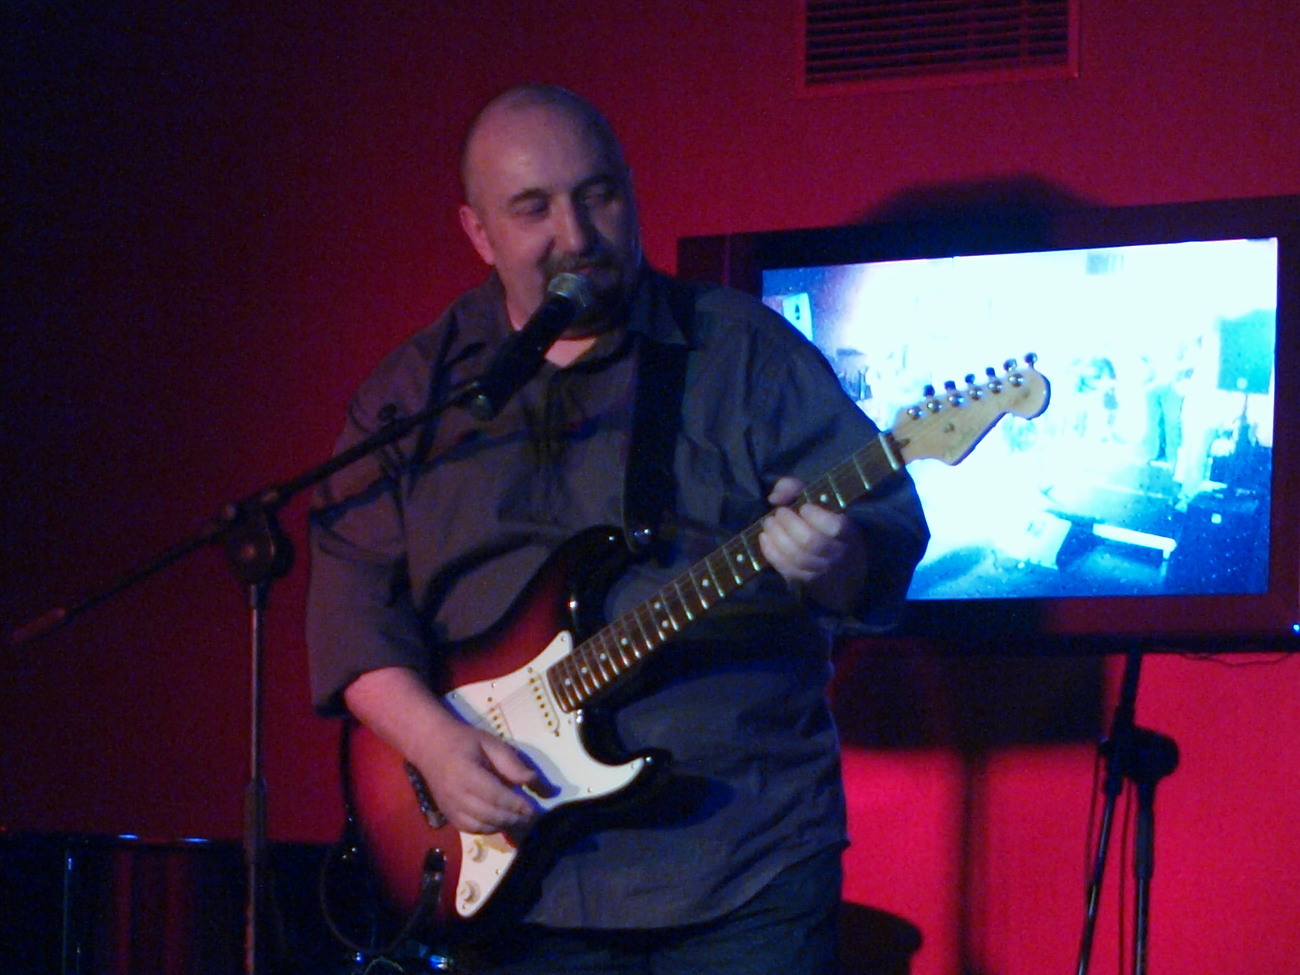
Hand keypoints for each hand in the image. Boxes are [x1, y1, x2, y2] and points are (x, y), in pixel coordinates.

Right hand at [344, 666, 539, 835]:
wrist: (430, 745)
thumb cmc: (464, 741)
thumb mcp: (491, 744)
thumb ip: (512, 764)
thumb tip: (533, 781)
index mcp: (466, 773)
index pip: (495, 795)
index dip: (516, 804)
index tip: (533, 808)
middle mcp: (455, 794)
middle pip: (489, 814)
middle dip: (513, 818)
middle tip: (531, 816)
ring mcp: (449, 807)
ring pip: (480, 825)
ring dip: (502, 825)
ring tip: (519, 820)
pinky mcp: (447, 814)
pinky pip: (470, 829)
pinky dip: (488, 829)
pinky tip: (500, 822)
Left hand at [759, 476, 867, 611]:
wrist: (843, 568)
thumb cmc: (827, 525)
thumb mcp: (820, 502)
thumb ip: (797, 489)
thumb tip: (775, 497)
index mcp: (848, 532)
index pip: (836, 527)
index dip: (817, 517)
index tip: (804, 508)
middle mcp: (838, 553)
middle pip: (810, 541)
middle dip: (789, 524)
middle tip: (779, 513)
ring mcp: (822, 570)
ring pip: (797, 556)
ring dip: (777, 537)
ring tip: (769, 523)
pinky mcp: (807, 580)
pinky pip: (787, 569)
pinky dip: (772, 552)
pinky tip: (765, 538)